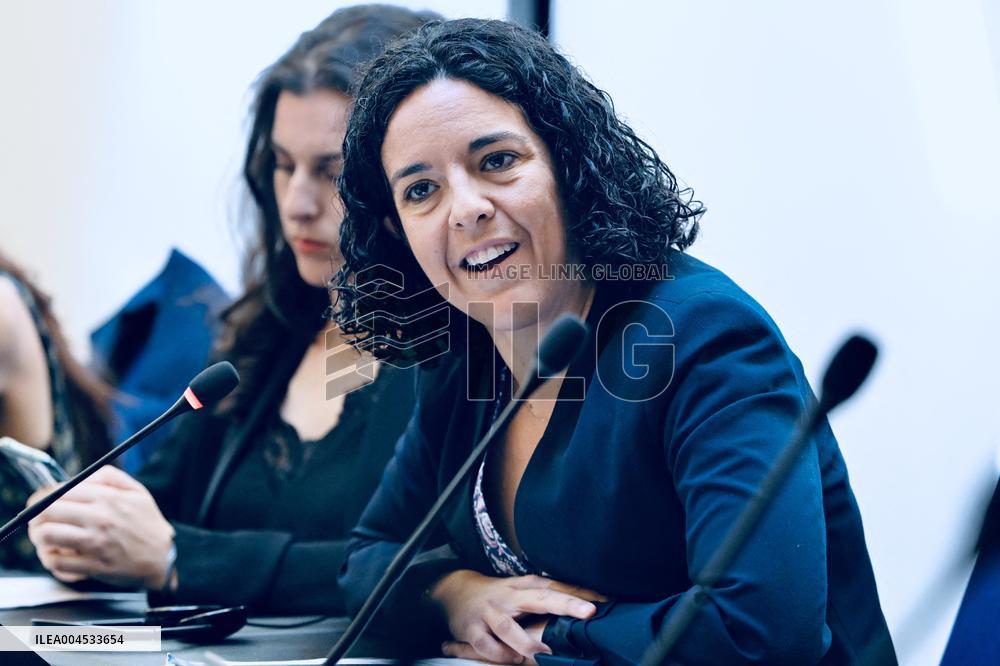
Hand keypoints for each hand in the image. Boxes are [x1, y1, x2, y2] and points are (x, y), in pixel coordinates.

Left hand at [26, 465, 174, 588]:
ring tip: (43, 538)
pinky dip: (50, 559)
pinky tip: (57, 555)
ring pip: (47, 536)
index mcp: (108, 498)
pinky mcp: (93, 566)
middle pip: (47, 512)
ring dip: (39, 537)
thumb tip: (80, 477)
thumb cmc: (148, 523)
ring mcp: (95, 543)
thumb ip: (109, 477)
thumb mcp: (137, 491)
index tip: (39, 502)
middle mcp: (100, 519)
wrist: (164, 557)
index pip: (59, 492)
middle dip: (35, 516)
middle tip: (36, 521)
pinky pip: (57, 562)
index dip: (41, 497)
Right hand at [432, 571, 605, 663]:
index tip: (604, 599)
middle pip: (539, 598)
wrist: (456, 592)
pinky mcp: (472, 629)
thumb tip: (587, 607)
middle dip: (564, 604)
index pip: (556, 586)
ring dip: (526, 640)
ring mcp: (490, 612)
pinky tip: (512, 659)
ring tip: (544, 652)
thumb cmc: (499, 596)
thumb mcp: (522, 590)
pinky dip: (499, 654)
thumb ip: (548, 597)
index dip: (579, 592)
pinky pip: (486, 644)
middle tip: (588, 613)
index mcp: (524, 585)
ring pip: (508, 627)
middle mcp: (509, 596)